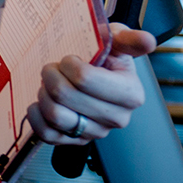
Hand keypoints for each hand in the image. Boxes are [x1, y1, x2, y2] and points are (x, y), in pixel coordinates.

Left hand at [28, 23, 156, 144]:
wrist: (93, 78)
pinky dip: (36, 115)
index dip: (68, 64)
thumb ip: (128, 40)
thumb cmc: (104, 58)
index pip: (84, 78)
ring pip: (55, 114)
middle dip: (51, 75)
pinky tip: (41, 102)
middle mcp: (117, 118)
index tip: (70, 59)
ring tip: (48, 84)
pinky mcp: (76, 142)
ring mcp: (97, 132)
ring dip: (43, 93)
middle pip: (65, 94)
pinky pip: (46, 134)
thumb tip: (147, 40)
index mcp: (130, 93)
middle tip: (53, 68)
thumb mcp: (116, 42)